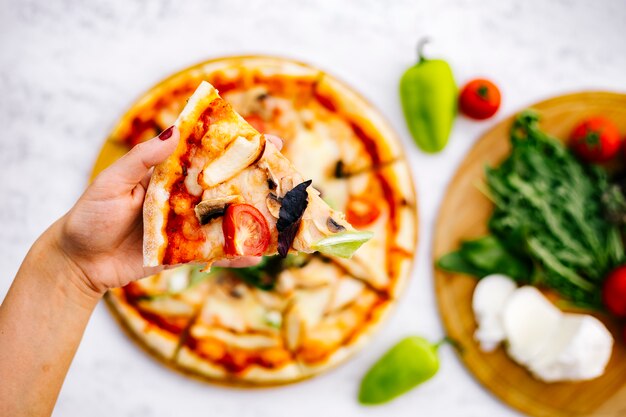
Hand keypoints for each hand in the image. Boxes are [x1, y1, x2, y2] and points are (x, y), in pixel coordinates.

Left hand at [52, 128, 281, 296]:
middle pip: (226, 186)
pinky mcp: (186, 253)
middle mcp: (184, 198)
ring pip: (227, 219)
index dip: (237, 145)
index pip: (208, 155)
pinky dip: (237, 255)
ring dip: (255, 219)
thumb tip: (172, 132)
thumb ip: (141, 160)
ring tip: (284, 218)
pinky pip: (216, 253)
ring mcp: (188, 226)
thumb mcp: (111, 183)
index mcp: (169, 175)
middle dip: (257, 180)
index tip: (267, 139)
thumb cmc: (90, 217)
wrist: (79, 263)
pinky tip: (258, 256)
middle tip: (288, 176)